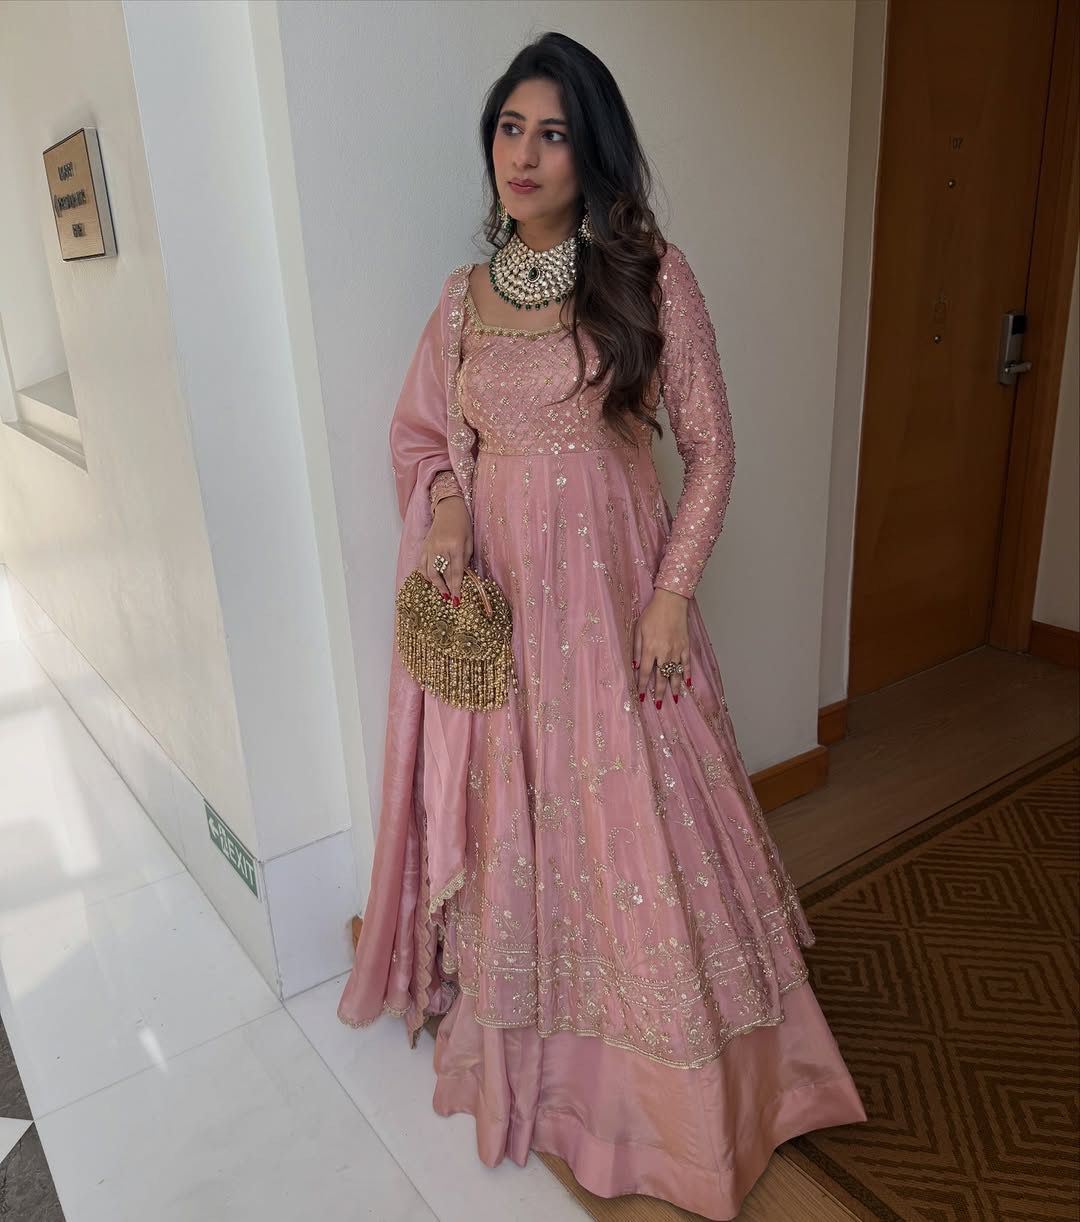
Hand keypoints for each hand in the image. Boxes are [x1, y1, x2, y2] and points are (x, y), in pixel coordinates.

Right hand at [419, 496, 472, 603]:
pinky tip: (432, 579)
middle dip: (446, 588)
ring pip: (429, 571)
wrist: (449, 509)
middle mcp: (440, 547)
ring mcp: (430, 547)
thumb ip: (465, 559)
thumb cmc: (463, 524)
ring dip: (435, 583)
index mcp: (455, 546)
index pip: (455, 572)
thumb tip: (459, 576)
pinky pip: (422, 564)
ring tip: (442, 591)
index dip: (456, 587)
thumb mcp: (469, 542)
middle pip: (441, 574)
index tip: (457, 599)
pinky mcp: (424, 546)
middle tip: (450, 598)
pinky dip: (426, 574)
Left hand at [633, 588, 690, 706]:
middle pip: (661, 677)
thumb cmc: (652, 614)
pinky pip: (687, 664)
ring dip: (674, 688)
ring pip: (675, 674)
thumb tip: (636, 666)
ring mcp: (677, 650)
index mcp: (650, 649)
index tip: (642, 696)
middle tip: (658, 706)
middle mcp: (664, 653)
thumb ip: (637, 649)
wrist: (671, 602)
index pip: (646, 672)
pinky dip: (687, 674)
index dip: (644, 685)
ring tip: (674, 699)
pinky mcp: (686, 646)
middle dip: (659, 693)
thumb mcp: (638, 629)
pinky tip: (687, 683)